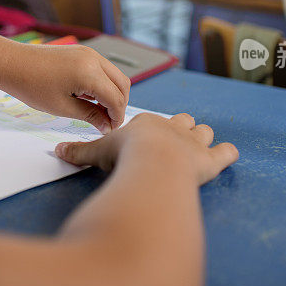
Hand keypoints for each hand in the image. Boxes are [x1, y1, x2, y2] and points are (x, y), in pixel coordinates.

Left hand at [0, 43, 130, 133]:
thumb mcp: (62, 107)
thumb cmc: (32, 86)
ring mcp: (89, 53)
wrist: (12, 64)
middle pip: (122, 84)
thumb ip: (90, 115)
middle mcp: (94, 59)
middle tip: (107, 122)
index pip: (116, 98)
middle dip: (119, 105)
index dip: (116, 117)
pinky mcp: (83, 52)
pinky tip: (90, 97)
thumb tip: (107, 126)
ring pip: (115, 75)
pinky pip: (103, 69)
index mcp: (89, 73)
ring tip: (98, 111)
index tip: (110, 130)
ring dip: (112, 93)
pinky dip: (103, 83)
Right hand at [55, 113, 237, 184]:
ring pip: (204, 133)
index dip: (151, 130)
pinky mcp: (210, 161)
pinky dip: (228, 153)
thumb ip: (80, 151)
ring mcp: (194, 144)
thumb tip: (57, 150)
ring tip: (200, 146)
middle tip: (175, 139)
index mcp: (148, 124)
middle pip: (183, 121)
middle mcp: (174, 129)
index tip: (143, 141)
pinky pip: (227, 153)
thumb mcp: (97, 151)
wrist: (153, 163)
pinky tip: (228, 155)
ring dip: (203, 139)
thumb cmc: (125, 155)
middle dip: (182, 128)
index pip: (153, 122)